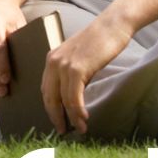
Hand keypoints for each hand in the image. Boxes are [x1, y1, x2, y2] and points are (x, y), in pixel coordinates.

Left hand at [40, 13, 131, 134]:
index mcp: (51, 58)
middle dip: (55, 116)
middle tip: (63, 131)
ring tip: (79, 129)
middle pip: (49, 97)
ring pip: (62, 99)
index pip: (46, 89)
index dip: (51, 108)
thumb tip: (72, 98)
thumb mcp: (80, 59)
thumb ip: (72, 74)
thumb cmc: (100, 42)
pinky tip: (84, 118)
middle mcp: (53, 61)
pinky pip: (73, 97)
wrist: (112, 26)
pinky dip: (78, 111)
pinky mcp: (76, 68)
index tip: (58, 120)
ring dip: (71, 118)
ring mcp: (63, 65)